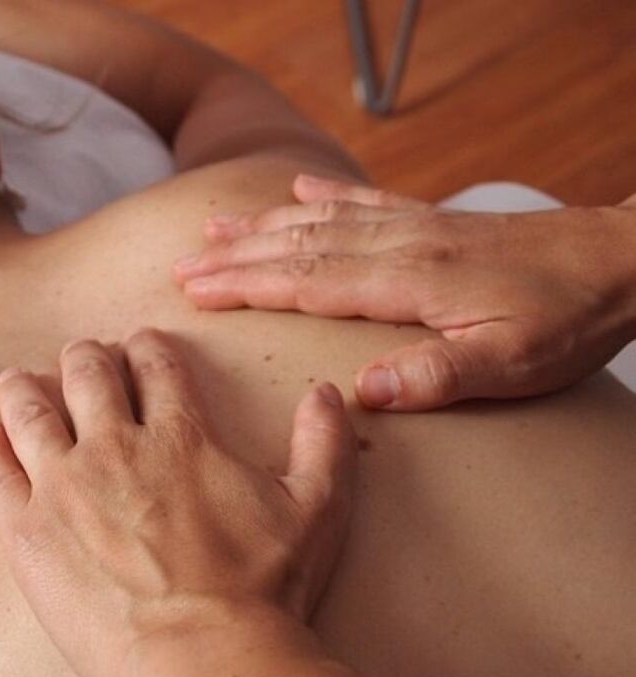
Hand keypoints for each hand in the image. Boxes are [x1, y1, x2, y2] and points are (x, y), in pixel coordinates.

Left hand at [0, 330, 358, 676]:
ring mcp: (65, 485)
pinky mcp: (27, 529)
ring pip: (30, 409)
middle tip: (82, 358)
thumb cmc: (263, 588)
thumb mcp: (316, 509)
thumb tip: (330, 393)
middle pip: (87, 374)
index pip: (156, 366)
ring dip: (23, 386)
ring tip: (17, 379)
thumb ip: (324, 444)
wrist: (204, 656)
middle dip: (85, 357)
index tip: (140, 344)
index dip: (147, 347)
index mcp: (179, 435)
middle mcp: (116, 446)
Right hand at [175, 175, 635, 410]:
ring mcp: (415, 227)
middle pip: (300, 246)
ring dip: (264, 226)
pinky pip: (365, 201)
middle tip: (184, 264)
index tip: (196, 287)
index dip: (246, 284)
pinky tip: (297, 190)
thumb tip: (361, 389)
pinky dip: (324, 196)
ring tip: (215, 226)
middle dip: (237, 255)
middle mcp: (400, 245)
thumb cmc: (570, 317)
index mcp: (409, 281)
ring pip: (321, 221)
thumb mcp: (514, 361)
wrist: (625, 261)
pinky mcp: (433, 221)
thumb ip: (437, 373)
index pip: (308, 281)